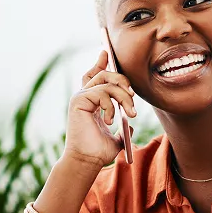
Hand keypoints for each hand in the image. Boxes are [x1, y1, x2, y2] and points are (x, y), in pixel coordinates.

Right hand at [63, 51, 136, 168]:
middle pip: (104, 74)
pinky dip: (111, 106)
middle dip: (123, 81)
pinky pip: (101, 92)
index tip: (105, 52)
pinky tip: (109, 120)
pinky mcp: (78, 101)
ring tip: (129, 114)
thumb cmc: (99, 151)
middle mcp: (84, 96)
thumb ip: (123, 128)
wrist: (88, 161)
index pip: (94, 76)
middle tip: (132, 96)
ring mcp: (80, 97)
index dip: (100, 63)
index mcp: (91, 102)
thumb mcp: (117, 137)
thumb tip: (130, 126)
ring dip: (123, 97)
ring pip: (107, 82)